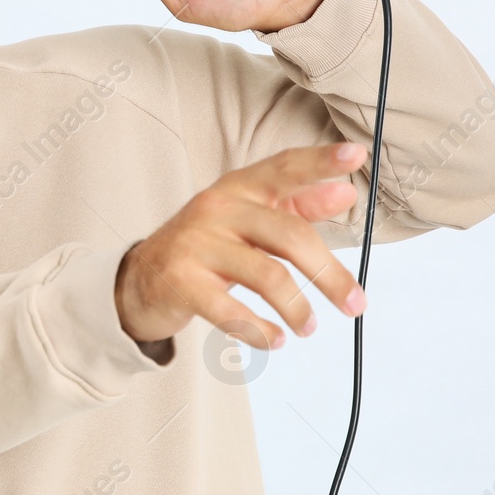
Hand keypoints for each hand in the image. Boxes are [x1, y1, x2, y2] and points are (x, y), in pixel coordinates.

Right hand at [114, 143, 369, 350]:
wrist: (138, 280)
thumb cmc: (205, 247)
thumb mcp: (248, 221)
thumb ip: (297, 206)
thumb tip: (346, 192)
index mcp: (239, 189)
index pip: (283, 169)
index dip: (320, 162)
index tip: (356, 154)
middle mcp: (217, 208)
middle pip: (289, 235)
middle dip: (330, 274)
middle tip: (355, 304)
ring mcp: (197, 244)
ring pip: (267, 276)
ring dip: (297, 308)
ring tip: (309, 328)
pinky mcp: (182, 282)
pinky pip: (230, 310)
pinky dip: (258, 330)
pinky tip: (273, 339)